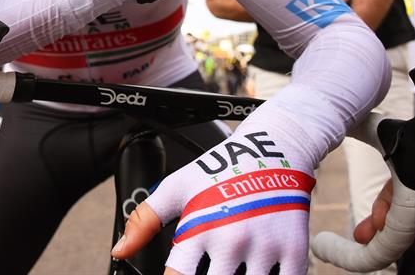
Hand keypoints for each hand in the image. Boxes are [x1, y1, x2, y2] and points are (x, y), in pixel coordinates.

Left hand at [113, 125, 314, 273]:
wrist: (274, 152)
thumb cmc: (220, 172)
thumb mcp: (177, 188)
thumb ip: (144, 220)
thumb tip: (120, 251)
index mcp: (199, 228)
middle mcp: (231, 240)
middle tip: (208, 273)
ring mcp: (264, 248)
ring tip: (230, 271)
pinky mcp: (293, 253)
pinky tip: (257, 273)